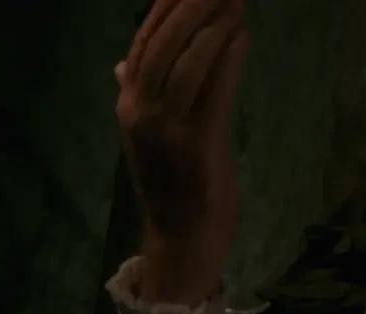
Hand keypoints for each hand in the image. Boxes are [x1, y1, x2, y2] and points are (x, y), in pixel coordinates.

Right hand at [114, 0, 248, 302]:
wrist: (183, 238)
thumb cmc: (176, 185)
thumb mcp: (151, 138)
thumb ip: (140, 98)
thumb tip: (124, 64)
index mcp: (129, 105)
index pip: (143, 44)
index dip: (165, 9)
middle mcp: (141, 112)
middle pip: (163, 45)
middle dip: (190, 8)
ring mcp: (167, 129)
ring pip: (185, 63)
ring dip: (211, 28)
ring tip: (234, 3)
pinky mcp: (197, 145)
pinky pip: (213, 92)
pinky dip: (226, 60)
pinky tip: (241, 37)